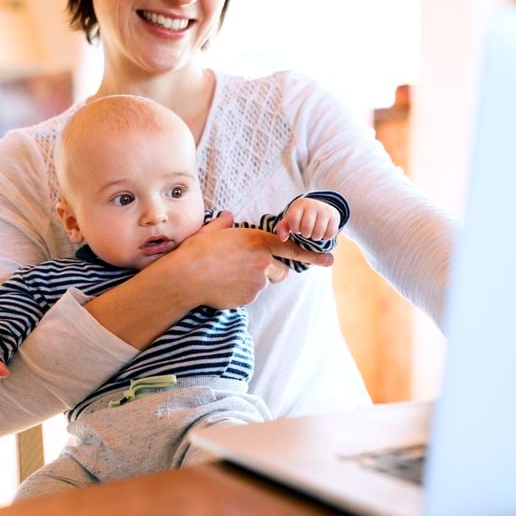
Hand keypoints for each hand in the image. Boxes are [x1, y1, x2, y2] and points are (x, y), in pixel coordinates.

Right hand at [171, 211, 333, 309]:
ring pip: (262, 284)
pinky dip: (240, 292)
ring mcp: (257, 283)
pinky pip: (249, 296)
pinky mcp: (248, 298)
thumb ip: (224, 223)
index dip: (313, 255)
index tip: (330, 260)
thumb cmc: (196, 251)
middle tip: (246, 268)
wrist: (185, 277)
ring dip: (252, 281)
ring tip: (226, 276)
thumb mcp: (211, 231)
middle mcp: (263, 262)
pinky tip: (222, 286)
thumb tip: (227, 216)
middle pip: (280, 271)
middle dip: (271, 271)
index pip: (292, 248)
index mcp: (258, 241)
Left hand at [276, 198, 340, 241]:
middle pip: (306, 228)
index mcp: (300, 205)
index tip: (297, 227)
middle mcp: (313, 206)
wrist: (319, 206)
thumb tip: (283, 238)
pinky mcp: (334, 217)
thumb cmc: (301, 215)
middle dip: (305, 234)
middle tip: (306, 232)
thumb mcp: (290, 219)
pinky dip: (325, 237)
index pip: (294, 221)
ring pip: (318, 233)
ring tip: (313, 232)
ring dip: (315, 237)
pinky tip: (322, 232)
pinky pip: (329, 234)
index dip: (295, 229)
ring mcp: (325, 211)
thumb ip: (283, 228)